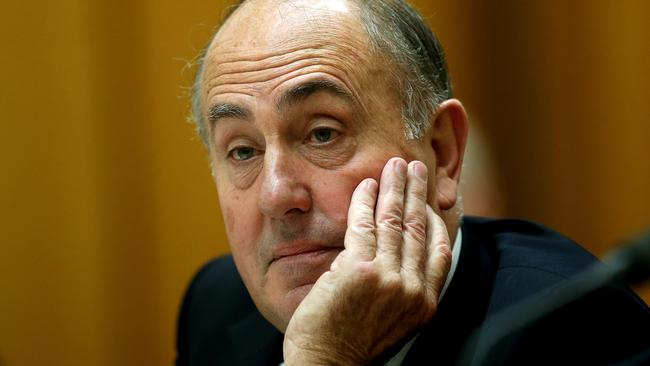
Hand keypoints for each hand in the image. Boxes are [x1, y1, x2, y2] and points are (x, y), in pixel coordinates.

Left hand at [283, 158, 452, 364]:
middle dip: (416, 193)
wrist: (327, 364)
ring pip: (394, 221)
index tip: (428, 202)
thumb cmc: (353, 343)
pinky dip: (364, 201)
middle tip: (415, 168)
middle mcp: (411, 289)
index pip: (438, 251)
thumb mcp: (393, 321)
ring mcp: (387, 278)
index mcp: (424, 303)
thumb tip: (399, 254)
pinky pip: (363, 225)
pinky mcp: (359, 270)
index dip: (433, 219)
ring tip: (395, 165)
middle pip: (418, 228)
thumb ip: (402, 288)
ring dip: (394, 188)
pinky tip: (366, 184)